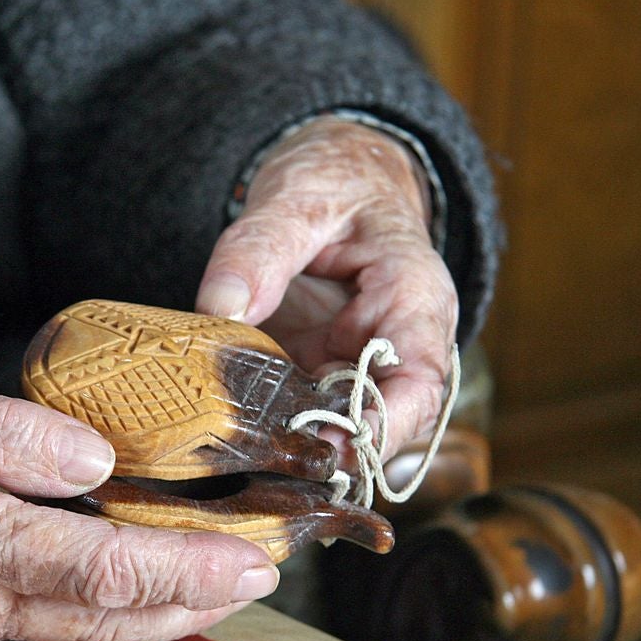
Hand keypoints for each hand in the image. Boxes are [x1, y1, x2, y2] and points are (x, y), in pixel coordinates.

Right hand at [0, 354, 278, 640]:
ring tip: (227, 578)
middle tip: (263, 568)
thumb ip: (2, 431)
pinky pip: (53, 626)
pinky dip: (116, 609)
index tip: (250, 558)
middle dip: (193, 599)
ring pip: (83, 632)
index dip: (182, 568)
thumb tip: (94, 458)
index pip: (96, 569)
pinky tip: (154, 585)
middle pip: (103, 617)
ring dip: (163, 610)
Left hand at [197, 117, 457, 459]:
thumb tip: (220, 307)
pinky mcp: (318, 368)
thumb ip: (259, 249)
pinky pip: (300, 407)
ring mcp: (353, 361)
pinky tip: (233, 434)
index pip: (420, 380)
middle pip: (382, 420)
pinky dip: (271, 423)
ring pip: (337, 423)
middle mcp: (393, 342)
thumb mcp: (296, 198)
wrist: (336, 176)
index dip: (385, 425)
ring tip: (250, 457)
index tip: (335, 448)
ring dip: (299, 443)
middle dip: (335, 450)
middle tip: (278, 463)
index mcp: (413, 297)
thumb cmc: (334, 180)